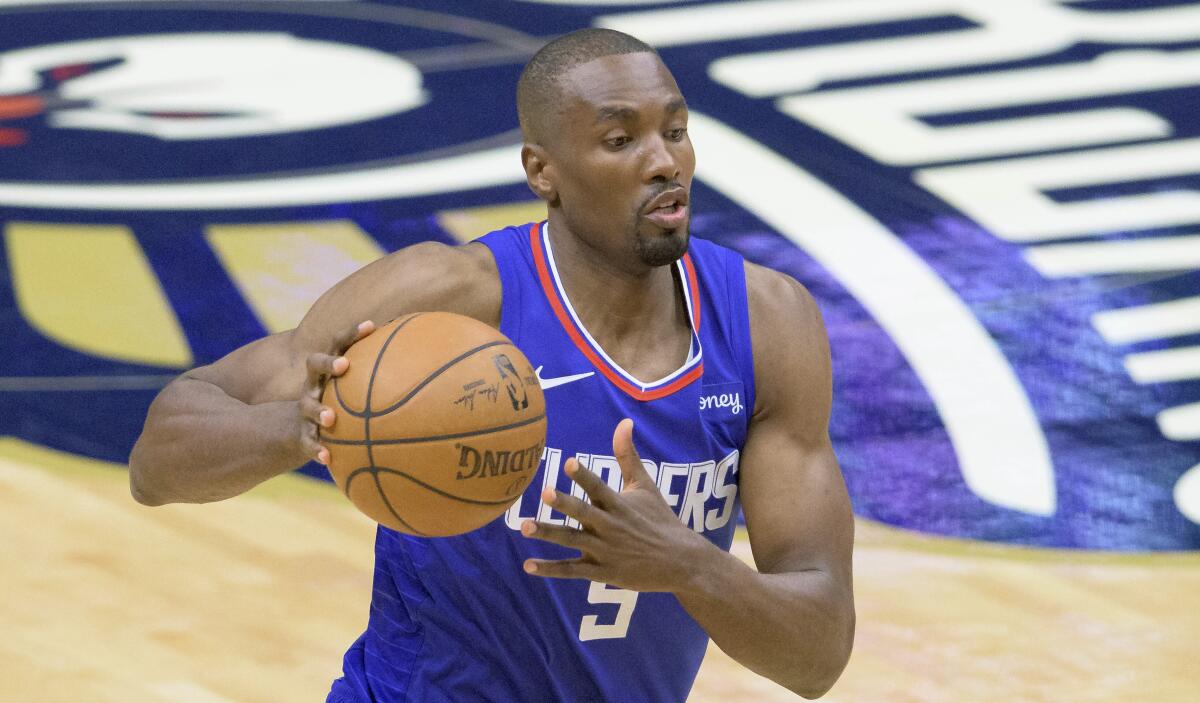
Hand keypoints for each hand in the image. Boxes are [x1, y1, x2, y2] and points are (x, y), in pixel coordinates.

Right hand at [298, 320, 373, 464]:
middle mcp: (314, 384)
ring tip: (331, 418)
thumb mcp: (354, 387)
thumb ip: (382, 377)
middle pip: (314, 365)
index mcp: (329, 369)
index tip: (370, 325)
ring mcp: (305, 408)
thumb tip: (427, 365)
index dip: (351, 333)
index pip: (338, 343)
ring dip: (319, 410)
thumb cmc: (339, 402)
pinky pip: (307, 442)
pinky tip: (326, 458)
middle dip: (328, 363)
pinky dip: (316, 449)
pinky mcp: (301, 433)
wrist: (297, 429)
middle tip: (344, 365)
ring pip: (307, 406)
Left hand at [520, 418, 712, 591]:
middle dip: (565, 504)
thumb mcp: (645, 486)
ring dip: (549, 533)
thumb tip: (624, 421)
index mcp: (618, 504)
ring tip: (525, 527)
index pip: (599, 487)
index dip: (584, 475)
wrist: (679, 562)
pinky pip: (572, 570)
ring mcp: (604, 550)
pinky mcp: (601, 571)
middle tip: (545, 493)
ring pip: (572, 540)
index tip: (569, 463)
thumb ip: (628, 456)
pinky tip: (528, 565)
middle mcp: (609, 526)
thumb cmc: (659, 519)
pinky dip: (551, 569)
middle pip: (584, 513)